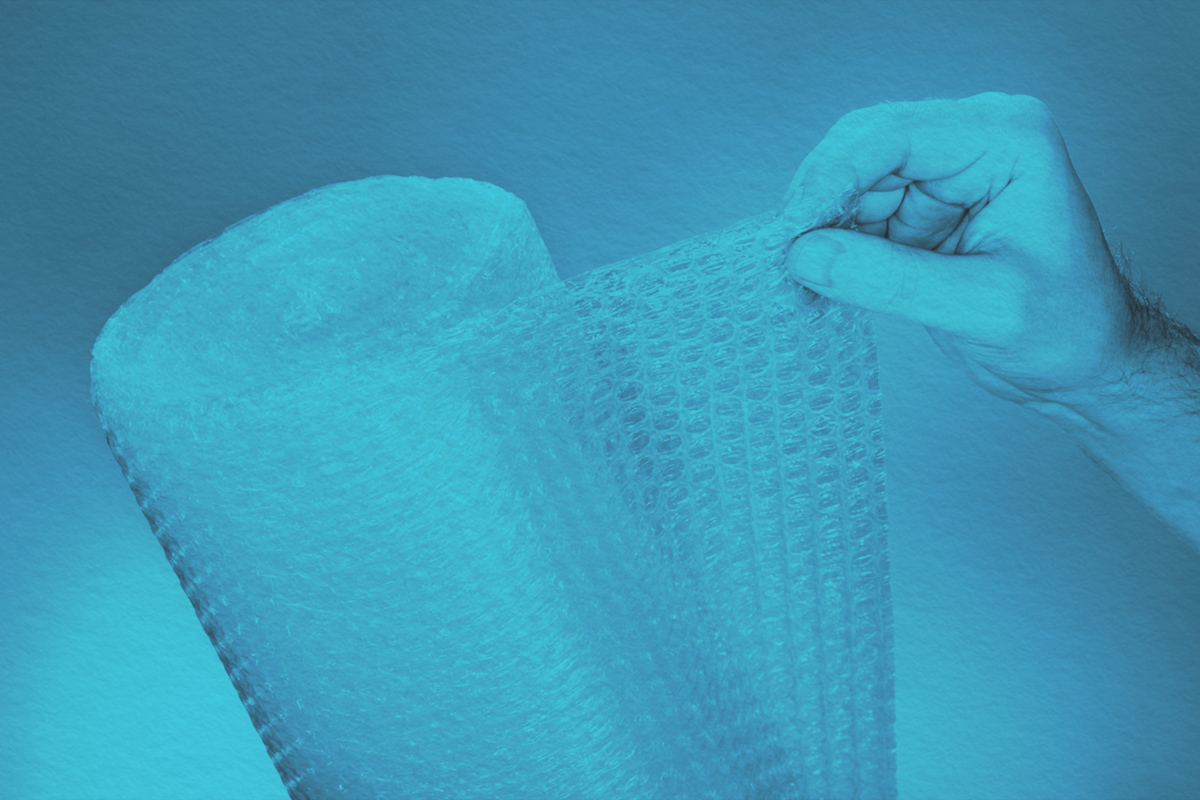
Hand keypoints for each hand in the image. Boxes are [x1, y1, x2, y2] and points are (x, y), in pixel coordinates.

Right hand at [779, 92, 1136, 407]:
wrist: (1083, 363)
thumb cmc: (1065, 329)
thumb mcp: (984, 308)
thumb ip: (893, 281)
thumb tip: (804, 255)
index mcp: (1006, 138)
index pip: (894, 134)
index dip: (832, 176)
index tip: (792, 230)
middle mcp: (971, 140)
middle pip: (861, 148)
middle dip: (818, 202)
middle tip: (786, 259)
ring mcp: (942, 173)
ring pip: (848, 182)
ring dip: (817, 229)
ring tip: (798, 281)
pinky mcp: (919, 208)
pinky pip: (853, 213)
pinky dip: (828, 247)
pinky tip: (817, 282)